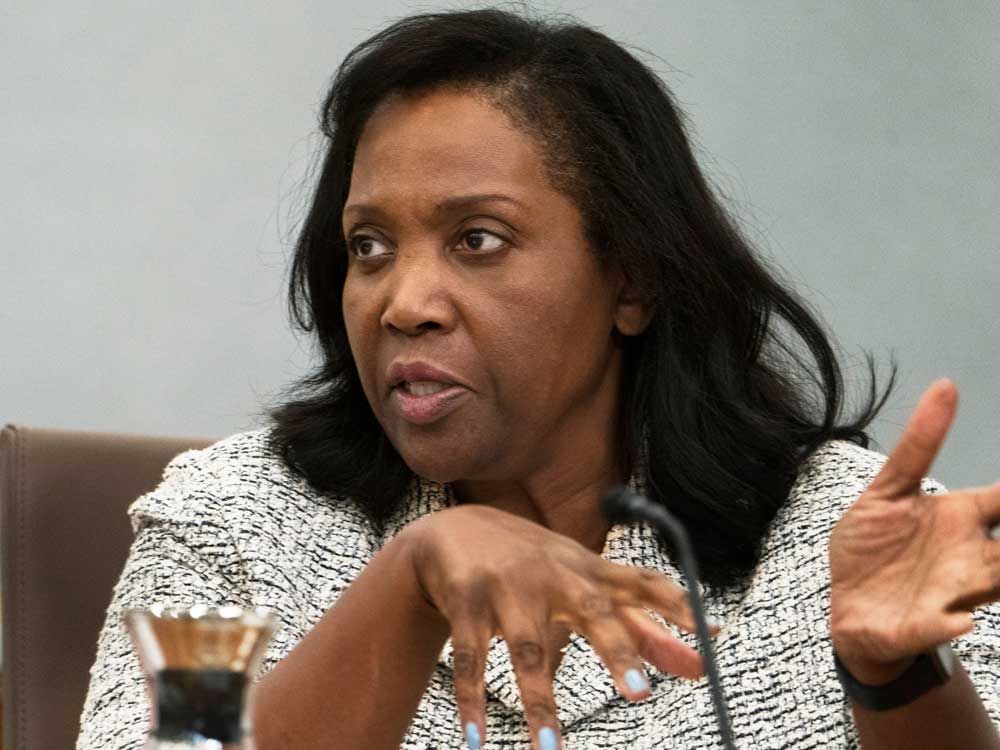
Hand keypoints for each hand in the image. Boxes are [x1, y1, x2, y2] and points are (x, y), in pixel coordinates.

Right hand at [402, 503, 706, 749]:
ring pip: (527, 648)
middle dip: (616, 648)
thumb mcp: (586, 585)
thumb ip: (641, 626)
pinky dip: (473, 700)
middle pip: (592, 609)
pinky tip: (476, 739)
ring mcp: (508, 586)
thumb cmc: (536, 566)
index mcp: (589, 571)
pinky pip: (471, 657)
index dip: (677, 606)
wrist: (454, 529)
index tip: (709, 635)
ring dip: (538, 702)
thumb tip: (698, 665)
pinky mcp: (467, 601)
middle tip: (641, 693)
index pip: (642, 583)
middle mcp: (554, 574)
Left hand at [829, 379, 999, 681]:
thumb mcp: (887, 490)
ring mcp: (950, 593)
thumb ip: (917, 446)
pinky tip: (959, 620)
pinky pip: (941, 627)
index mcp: (963, 519)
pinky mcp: (920, 624)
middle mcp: (969, 556)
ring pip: (992, 585)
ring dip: (995, 578)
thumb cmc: (875, 548)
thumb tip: (946, 384)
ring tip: (993, 571)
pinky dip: (949, 624)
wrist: (848, 608)